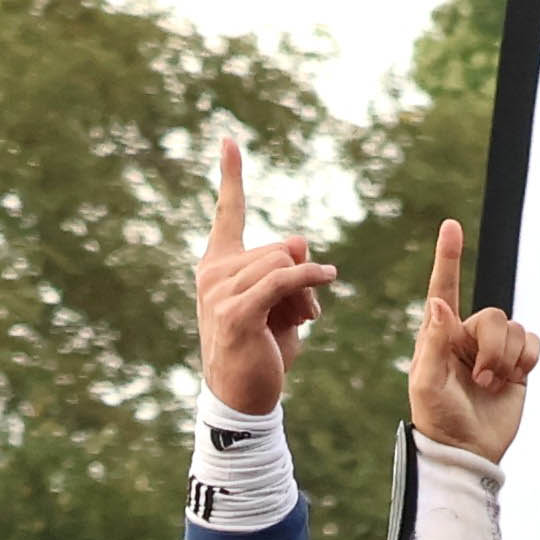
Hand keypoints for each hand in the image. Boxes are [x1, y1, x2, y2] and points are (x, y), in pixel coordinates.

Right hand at [191, 137, 334, 413]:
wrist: (244, 398)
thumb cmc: (262, 351)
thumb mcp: (282, 304)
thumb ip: (289, 269)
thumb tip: (301, 241)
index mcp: (218, 265)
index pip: (227, 213)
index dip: (231, 176)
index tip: (229, 141)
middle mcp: (212, 273)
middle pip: (278, 246)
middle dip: (302, 274)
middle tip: (306, 312)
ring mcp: (219, 292)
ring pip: (283, 263)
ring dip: (307, 290)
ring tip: (305, 320)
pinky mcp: (237, 311)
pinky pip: (283, 279)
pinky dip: (309, 279)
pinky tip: (327, 278)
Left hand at [405, 224, 539, 461]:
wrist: (468, 450)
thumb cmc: (438, 417)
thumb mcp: (426, 382)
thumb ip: (432, 341)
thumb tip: (439, 302)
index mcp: (439, 334)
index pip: (444, 288)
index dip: (448, 257)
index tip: (451, 225)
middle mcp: (467, 336)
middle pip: (492, 315)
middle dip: (492, 348)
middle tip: (480, 378)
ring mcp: (493, 349)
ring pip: (514, 328)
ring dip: (507, 359)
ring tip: (491, 384)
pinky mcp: (517, 363)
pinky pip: (532, 341)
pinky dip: (527, 359)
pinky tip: (514, 379)